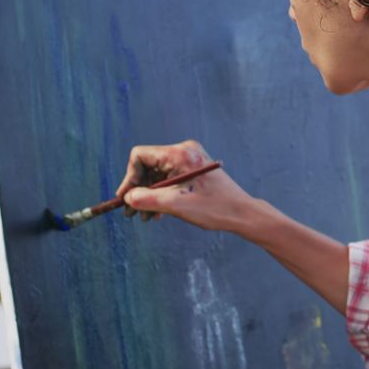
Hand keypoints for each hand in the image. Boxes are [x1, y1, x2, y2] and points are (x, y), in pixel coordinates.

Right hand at [115, 140, 259, 232]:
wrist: (241, 213)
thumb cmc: (213, 208)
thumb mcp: (175, 205)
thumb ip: (147, 199)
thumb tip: (127, 197)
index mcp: (180, 154)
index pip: (140, 156)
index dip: (129, 177)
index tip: (126, 198)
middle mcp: (184, 151)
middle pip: (147, 165)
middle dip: (139, 190)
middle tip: (132, 213)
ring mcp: (189, 159)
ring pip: (157, 174)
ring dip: (149, 195)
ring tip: (146, 217)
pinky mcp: (193, 169)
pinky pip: (168, 178)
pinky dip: (161, 194)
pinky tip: (158, 213)